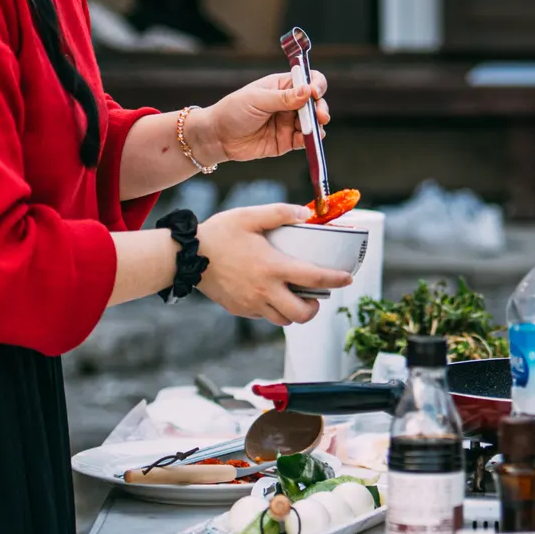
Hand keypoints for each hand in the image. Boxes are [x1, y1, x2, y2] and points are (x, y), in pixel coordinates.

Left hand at [192, 71, 331, 165]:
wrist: (217, 137)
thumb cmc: (232, 111)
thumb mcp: (257, 100)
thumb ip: (283, 98)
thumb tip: (307, 90)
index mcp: (282, 86)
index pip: (308, 80)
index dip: (316, 85)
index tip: (315, 92)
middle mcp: (289, 103)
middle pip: (315, 103)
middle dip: (320, 108)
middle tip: (320, 116)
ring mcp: (289, 123)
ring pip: (313, 123)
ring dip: (317, 125)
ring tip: (313, 130)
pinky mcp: (286, 141)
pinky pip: (304, 141)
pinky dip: (310, 141)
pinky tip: (309, 140)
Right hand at [195, 203, 352, 325]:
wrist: (186, 255)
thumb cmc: (218, 233)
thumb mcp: (250, 216)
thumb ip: (281, 213)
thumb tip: (306, 213)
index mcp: (273, 267)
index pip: (314, 278)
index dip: (336, 280)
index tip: (348, 278)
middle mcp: (265, 290)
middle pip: (302, 314)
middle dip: (316, 307)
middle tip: (317, 295)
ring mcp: (252, 304)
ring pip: (284, 320)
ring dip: (295, 312)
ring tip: (296, 297)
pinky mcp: (240, 309)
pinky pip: (264, 317)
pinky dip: (274, 310)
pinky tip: (271, 294)